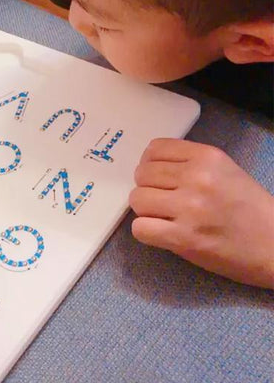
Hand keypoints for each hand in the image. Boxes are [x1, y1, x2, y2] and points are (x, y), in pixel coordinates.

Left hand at [130, 138, 273, 287]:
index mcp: (207, 157)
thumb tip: (149, 165)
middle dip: (148, 188)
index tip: (157, 177)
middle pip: (142, 175)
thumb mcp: (225, 170)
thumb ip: (189, 163)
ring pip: (137, 199)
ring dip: (146, 210)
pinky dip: (146, 232)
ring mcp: (190, 208)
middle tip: (163, 201)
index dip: (149, 164)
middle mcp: (196, 178)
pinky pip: (140, 228)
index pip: (154, 149)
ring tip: (164, 217)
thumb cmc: (249, 208)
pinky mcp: (184, 238)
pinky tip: (162, 233)